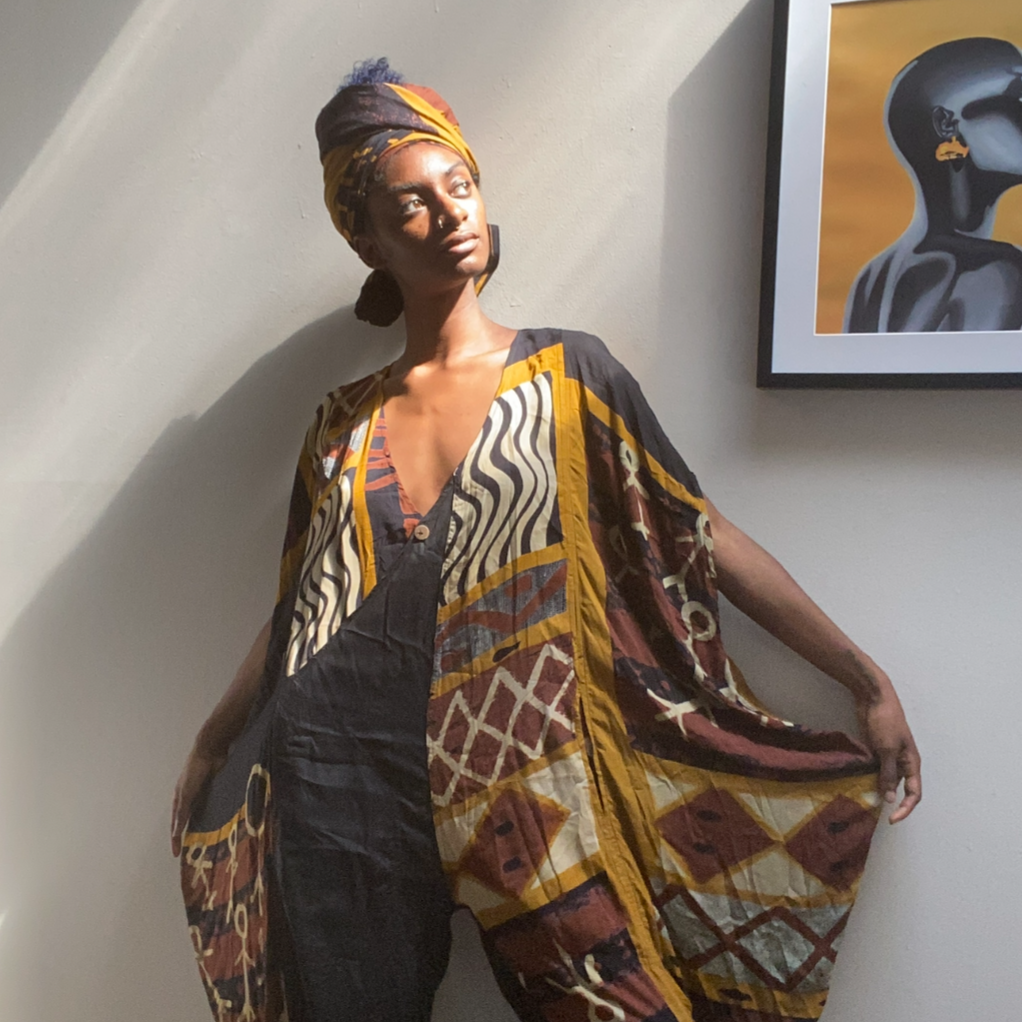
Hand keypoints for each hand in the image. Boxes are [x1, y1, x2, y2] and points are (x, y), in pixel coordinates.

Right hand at [170, 744, 225, 856]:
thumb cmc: (194, 771)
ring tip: (209, 843)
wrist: (211, 750)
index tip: (176, 855)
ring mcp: (202, 794)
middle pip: (188, 821)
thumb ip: (182, 812)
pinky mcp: (215, 789)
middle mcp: (189, 798)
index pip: (175, 824)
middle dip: (189, 835)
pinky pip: (215, 806)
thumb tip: (176, 832)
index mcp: (179, 799)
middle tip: (193, 853)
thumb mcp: (186, 793)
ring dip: (204, 827)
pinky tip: (221, 824)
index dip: (175, 839)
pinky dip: (216, 816)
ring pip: (202, 815)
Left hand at [857, 690, 920, 823]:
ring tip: (863, 801)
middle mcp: (902, 763)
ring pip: (885, 780)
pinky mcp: (875, 751)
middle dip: (891, 802)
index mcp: (912, 763)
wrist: (873, 698)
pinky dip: (867, 778)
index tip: (892, 819)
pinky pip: (874, 770)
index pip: (914, 793)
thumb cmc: (885, 721)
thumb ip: (888, 774)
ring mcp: (888, 757)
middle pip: (900, 789)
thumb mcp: (887, 749)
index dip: (905, 808)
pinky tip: (857, 785)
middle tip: (875, 812)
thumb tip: (890, 799)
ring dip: (877, 790)